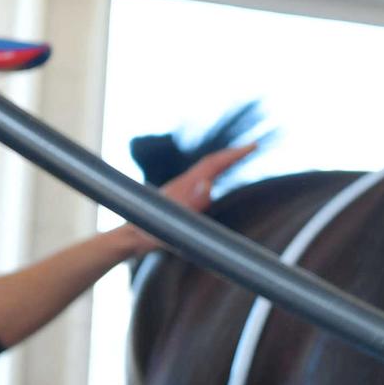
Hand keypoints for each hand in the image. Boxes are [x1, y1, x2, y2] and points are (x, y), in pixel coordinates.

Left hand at [115, 141, 260, 254]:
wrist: (130, 238)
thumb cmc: (151, 233)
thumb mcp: (174, 221)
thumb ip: (192, 203)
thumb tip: (208, 184)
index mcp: (184, 186)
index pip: (213, 164)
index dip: (234, 154)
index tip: (252, 147)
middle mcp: (183, 183)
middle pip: (210, 162)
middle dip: (232, 154)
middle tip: (253, 147)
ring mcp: (179, 189)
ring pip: (205, 169)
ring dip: (223, 161)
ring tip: (239, 156)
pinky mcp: (178, 197)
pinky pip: (200, 178)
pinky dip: (213, 172)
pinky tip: (216, 178)